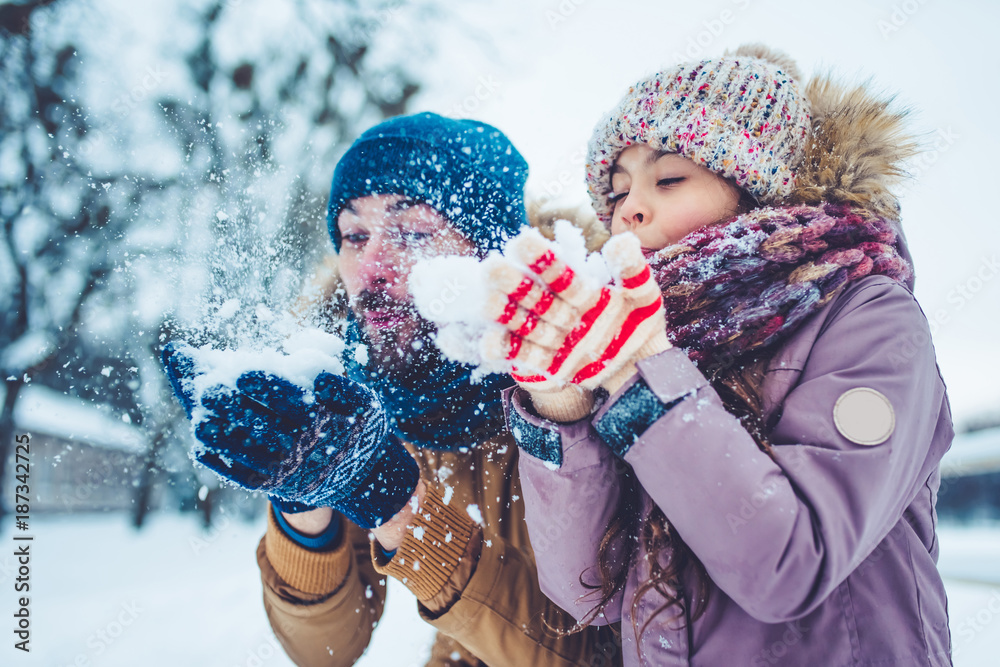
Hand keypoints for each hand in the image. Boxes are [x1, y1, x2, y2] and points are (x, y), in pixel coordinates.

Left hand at [161, 343, 418, 528]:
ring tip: (199, 417)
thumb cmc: (357, 428)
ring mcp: (287, 469)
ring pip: (246, 450)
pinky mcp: (277, 486)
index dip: (262, 385)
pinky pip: (243, 476)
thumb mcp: (363, 401)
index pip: (287, 399)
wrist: (364, 477)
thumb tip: (316, 374)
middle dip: (230, 405)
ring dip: (219, 434)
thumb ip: (341, 384)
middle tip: (208, 389)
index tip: (240, 373)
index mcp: (323, 421)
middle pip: (260, 422)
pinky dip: (221, 462)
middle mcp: (302, 447)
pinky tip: (203, 446)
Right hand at [482, 230, 670, 398]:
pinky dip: (506, 349)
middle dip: (513, 283)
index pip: (557, 271)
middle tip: (491, 267)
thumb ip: (632, 270)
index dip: (541, 259)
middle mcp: (560, 309)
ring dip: (504, 313)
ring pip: (523, 321)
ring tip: (486, 302)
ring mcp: (552, 335)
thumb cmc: (642, 325)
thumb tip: (621, 241)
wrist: (642, 367)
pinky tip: (489, 342)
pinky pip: (523, 354)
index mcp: (579, 288)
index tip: (523, 241)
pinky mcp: (548, 362)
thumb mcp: (643, 296)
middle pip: (533, 294)